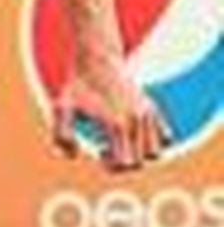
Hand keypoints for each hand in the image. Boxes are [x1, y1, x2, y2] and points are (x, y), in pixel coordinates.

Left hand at [51, 64, 168, 171]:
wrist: (97, 58)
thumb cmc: (77, 86)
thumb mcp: (61, 108)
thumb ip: (61, 135)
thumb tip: (74, 156)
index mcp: (115, 123)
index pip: (125, 164)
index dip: (111, 167)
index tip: (99, 153)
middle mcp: (135, 119)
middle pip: (141, 162)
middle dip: (122, 163)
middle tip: (105, 147)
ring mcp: (146, 113)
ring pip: (156, 152)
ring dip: (139, 155)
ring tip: (121, 143)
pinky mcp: (152, 107)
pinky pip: (166, 136)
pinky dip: (154, 142)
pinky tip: (133, 133)